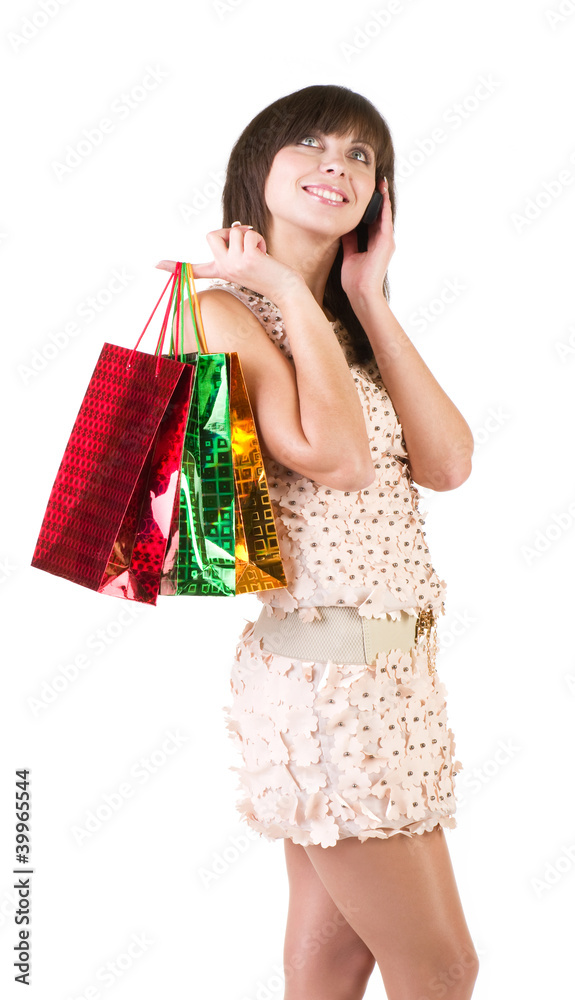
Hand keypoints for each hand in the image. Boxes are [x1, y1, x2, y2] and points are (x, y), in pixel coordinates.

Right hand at [156, 224, 303, 304]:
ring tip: (260, 252)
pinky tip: (265, 254)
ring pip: (234, 231)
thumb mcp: (248, 257)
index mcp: (220, 271)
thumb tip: (236, 225)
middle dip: (228, 231)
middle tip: (245, 243)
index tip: (154, 265)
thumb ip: (237, 243)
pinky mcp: (248, 259)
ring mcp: (234, 265)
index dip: (174, 266)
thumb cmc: (269, 272)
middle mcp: (223, 269)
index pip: (194, 268)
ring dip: (250, 235)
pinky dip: (259, 238)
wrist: (286, 288)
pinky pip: (248, 233)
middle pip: (212, 234)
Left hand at [339, 177, 394, 300]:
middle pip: (380, 215)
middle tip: (376, 182)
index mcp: (373, 244)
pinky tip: (383, 196)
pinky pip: (386, 221)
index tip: (366, 194)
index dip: (369, 208)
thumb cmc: (354, 280)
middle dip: (379, 199)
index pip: (372, 221)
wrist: (360, 293)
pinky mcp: (387, 243)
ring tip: (382, 184)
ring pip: (385, 215)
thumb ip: (349, 241)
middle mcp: (382, 241)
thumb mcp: (349, 255)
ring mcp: (386, 242)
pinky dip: (385, 208)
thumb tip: (344, 226)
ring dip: (384, 199)